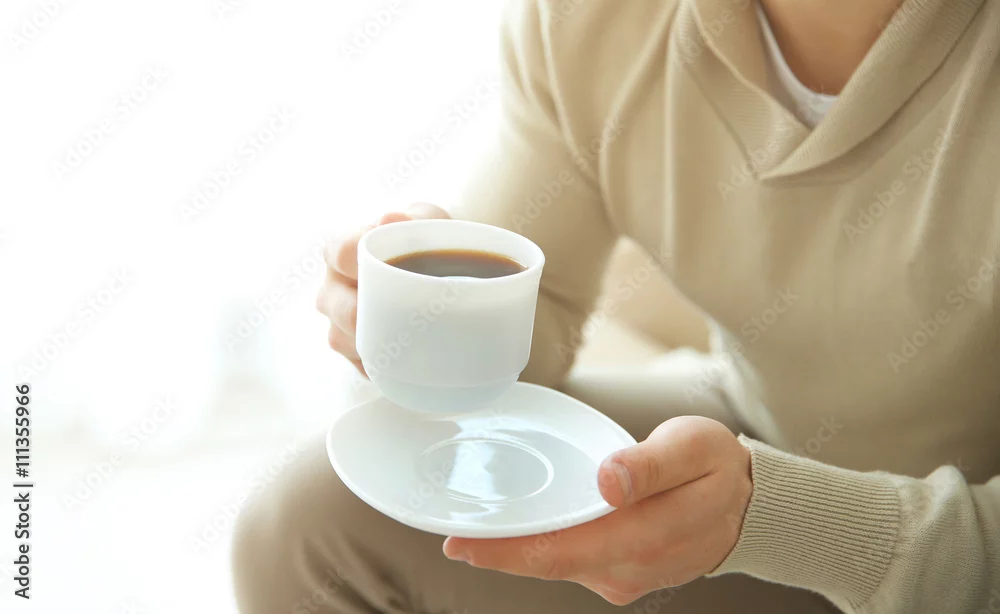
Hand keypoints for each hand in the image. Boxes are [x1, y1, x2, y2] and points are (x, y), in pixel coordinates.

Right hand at [316, 203, 450, 374]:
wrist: (439, 272)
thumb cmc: (423, 242)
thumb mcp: (427, 223)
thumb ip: (413, 218)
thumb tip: (390, 218)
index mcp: (341, 249)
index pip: (339, 252)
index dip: (363, 261)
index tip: (394, 268)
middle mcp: (332, 287)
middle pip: (338, 307)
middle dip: (371, 314)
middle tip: (409, 317)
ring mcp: (338, 322)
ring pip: (343, 340)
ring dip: (377, 342)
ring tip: (413, 338)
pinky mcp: (353, 352)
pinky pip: (360, 366)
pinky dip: (384, 365)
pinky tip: (408, 358)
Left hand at [443, 416, 751, 604]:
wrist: (746, 505)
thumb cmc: (714, 465)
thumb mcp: (693, 446)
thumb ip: (651, 464)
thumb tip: (609, 482)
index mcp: (650, 534)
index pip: (565, 550)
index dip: (510, 550)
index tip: (463, 542)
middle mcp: (633, 567)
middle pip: (552, 563)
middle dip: (500, 554)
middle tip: (453, 536)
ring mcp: (627, 578)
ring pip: (560, 566)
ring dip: (519, 552)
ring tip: (478, 531)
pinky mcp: (622, 576)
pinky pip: (574, 564)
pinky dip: (544, 549)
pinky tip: (522, 532)